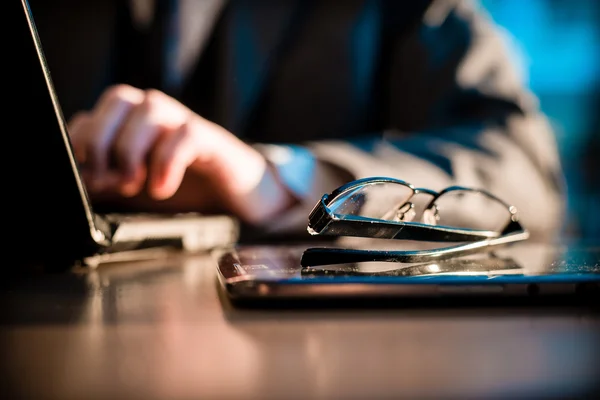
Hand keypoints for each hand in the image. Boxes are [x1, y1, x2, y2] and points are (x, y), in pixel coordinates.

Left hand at [68, 84, 294, 222]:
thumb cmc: (184, 186)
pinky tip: (162, 188)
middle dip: (102, 140)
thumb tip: (77, 180)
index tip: (82, 178)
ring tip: (135, 186)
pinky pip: (185, 135)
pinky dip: (167, 163)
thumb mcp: (137, 186)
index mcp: (133, 122)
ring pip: (150, 109)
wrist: (234, 196)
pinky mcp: (210, 138)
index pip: (93, 113)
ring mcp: (185, 122)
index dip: (81, 143)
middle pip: (119, 97)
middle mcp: (157, 113)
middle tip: (105, 180)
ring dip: (132, 150)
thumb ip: (107, 179)